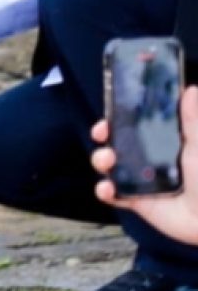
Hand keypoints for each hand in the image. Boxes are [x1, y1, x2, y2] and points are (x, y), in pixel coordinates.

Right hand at [91, 84, 197, 245]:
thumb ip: (191, 120)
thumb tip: (190, 89)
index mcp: (163, 143)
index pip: (135, 126)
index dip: (119, 118)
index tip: (111, 112)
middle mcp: (148, 159)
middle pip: (116, 142)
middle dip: (103, 135)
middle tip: (102, 133)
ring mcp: (140, 180)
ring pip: (109, 166)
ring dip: (101, 159)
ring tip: (108, 160)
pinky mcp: (135, 200)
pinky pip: (112, 194)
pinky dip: (105, 190)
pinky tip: (108, 187)